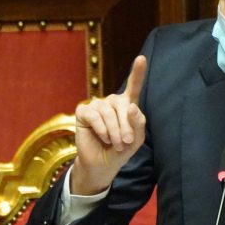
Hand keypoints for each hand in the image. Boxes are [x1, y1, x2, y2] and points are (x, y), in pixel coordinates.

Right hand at [71, 55, 147, 194]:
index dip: (137, 73)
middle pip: (123, 105)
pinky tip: (103, 138)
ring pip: (108, 112)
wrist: (103, 164)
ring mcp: (96, 105)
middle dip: (126, 126)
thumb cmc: (121, 150)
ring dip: (114, 131)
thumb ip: (138, 123)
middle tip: (126, 142)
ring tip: (115, 144)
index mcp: (127, 105)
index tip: (141, 59)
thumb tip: (132, 106)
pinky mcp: (83, 112)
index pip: (133, 87)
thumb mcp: (135, 140)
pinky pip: (94, 116)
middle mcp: (111, 102)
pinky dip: (101, 129)